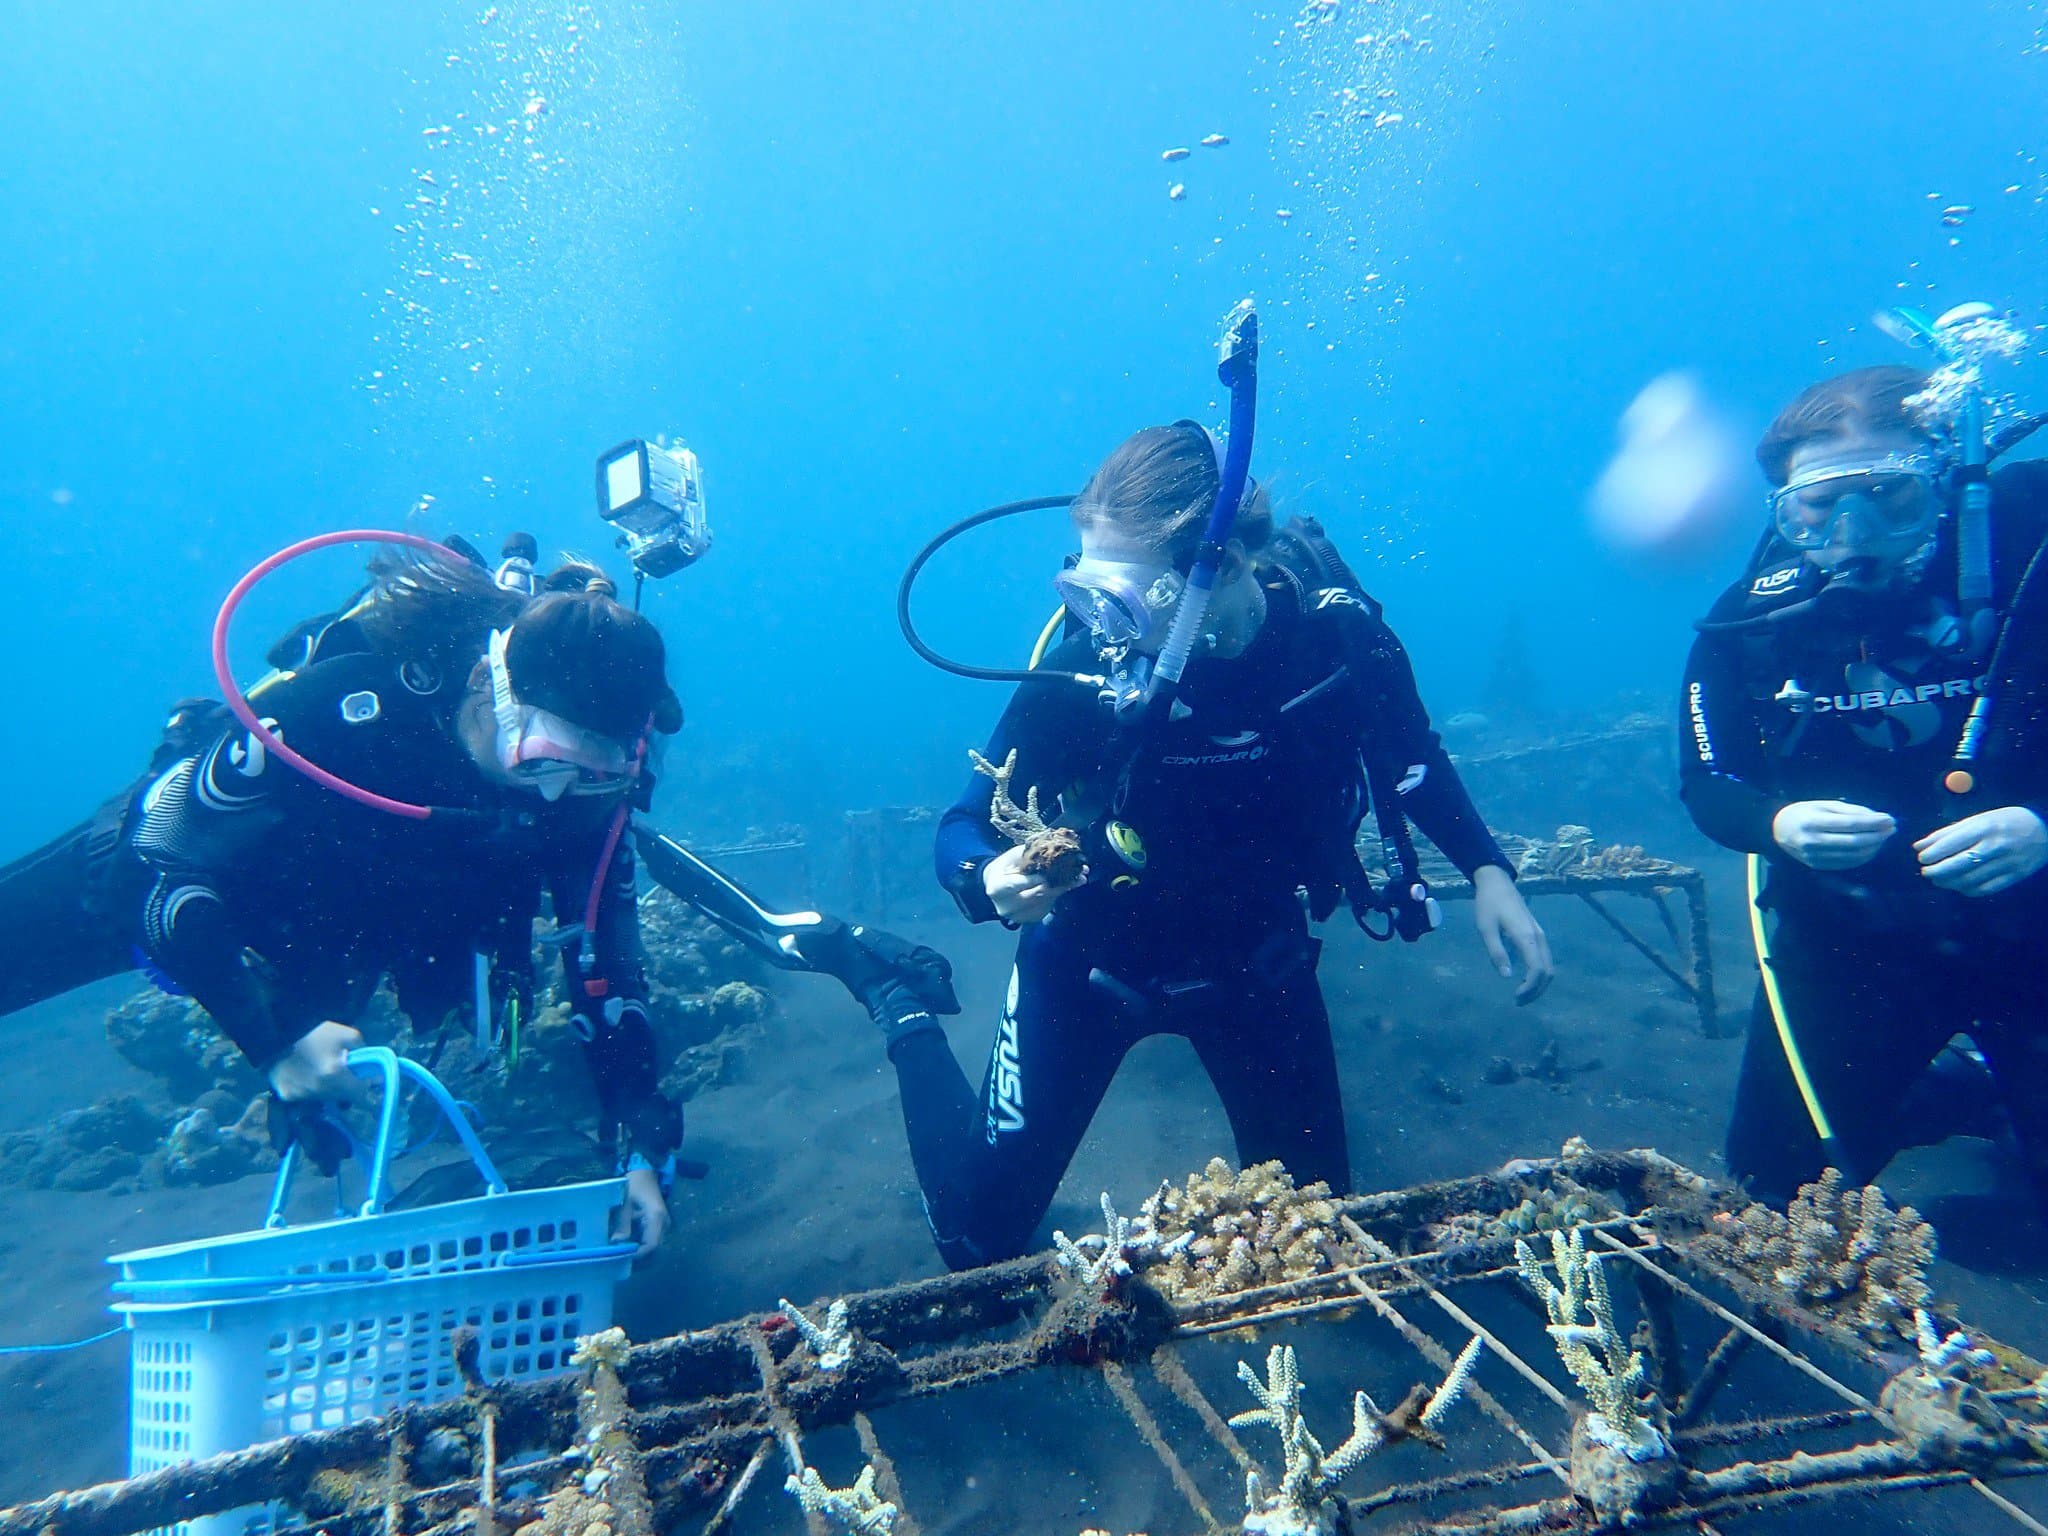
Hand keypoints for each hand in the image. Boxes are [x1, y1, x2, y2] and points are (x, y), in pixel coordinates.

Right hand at [266, 1022, 368, 1104]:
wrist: (277, 1032)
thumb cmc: (315, 1032)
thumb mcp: (347, 1034)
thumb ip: (363, 1051)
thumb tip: (369, 1066)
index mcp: (336, 1075)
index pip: (361, 1094)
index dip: (364, 1086)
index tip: (364, 1079)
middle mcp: (319, 1090)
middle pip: (341, 1097)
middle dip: (346, 1086)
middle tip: (342, 1071)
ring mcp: (301, 1096)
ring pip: (324, 1098)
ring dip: (327, 1088)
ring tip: (321, 1070)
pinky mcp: (287, 1096)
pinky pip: (305, 1097)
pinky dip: (309, 1088)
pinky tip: (305, 1074)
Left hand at [617, 1166, 669, 1256]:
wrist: (644, 1171)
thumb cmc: (634, 1184)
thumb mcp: (625, 1203)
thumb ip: (622, 1224)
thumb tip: (616, 1244)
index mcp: (656, 1217)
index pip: (650, 1244)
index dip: (637, 1254)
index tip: (621, 1257)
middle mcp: (663, 1222)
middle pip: (653, 1247)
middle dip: (636, 1254)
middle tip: (618, 1256)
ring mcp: (662, 1223)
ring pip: (652, 1244)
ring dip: (638, 1250)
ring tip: (621, 1251)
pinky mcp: (658, 1223)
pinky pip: (650, 1238)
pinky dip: (639, 1243)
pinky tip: (627, 1243)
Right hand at [982, 843, 1086, 924]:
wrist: (996, 888)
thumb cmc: (1004, 868)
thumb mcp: (1011, 857)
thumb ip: (1029, 853)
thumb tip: (1052, 845)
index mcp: (997, 889)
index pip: (1017, 884)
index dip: (1034, 878)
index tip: (1053, 869)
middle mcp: (1007, 906)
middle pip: (1036, 895)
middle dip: (1059, 883)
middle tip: (1078, 872)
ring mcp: (1018, 916)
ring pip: (1046, 901)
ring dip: (1064, 888)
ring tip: (1080, 877)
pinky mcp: (1030, 919)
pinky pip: (1048, 906)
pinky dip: (1059, 894)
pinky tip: (1069, 884)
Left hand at [1472, 865, 1553, 1003]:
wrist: (1497, 882)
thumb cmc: (1488, 905)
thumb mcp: (1486, 929)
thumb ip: (1496, 952)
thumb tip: (1506, 976)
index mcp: (1526, 937)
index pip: (1538, 970)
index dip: (1530, 988)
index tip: (1516, 997)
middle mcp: (1538, 938)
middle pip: (1548, 972)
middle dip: (1536, 990)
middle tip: (1518, 1001)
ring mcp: (1540, 935)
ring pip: (1549, 966)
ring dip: (1539, 983)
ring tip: (1521, 994)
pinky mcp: (1537, 934)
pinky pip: (1544, 959)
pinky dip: (1539, 973)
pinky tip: (1525, 979)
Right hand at [1771, 800, 1895, 869]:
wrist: (1778, 830)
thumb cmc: (1804, 812)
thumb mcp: (1825, 805)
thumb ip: (1851, 811)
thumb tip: (1879, 818)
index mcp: (1814, 822)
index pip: (1851, 824)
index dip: (1874, 823)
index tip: (1890, 819)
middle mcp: (1813, 842)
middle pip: (1855, 842)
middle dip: (1878, 836)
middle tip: (1891, 828)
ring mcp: (1815, 857)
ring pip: (1854, 855)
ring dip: (1874, 847)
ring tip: (1883, 837)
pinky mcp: (1818, 866)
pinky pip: (1848, 864)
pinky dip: (1864, 856)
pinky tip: (1871, 847)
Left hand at [1915, 807, 2047, 895]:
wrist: (2045, 828)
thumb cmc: (2004, 822)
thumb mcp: (1978, 819)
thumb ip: (1947, 833)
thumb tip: (1918, 846)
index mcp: (1985, 827)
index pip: (1952, 843)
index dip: (1933, 854)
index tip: (1922, 859)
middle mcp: (1996, 844)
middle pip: (1959, 864)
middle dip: (1937, 871)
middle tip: (1926, 872)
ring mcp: (2007, 861)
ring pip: (1971, 879)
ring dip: (1949, 882)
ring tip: (1939, 880)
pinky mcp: (2016, 875)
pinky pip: (1987, 888)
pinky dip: (1968, 890)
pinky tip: (1960, 886)